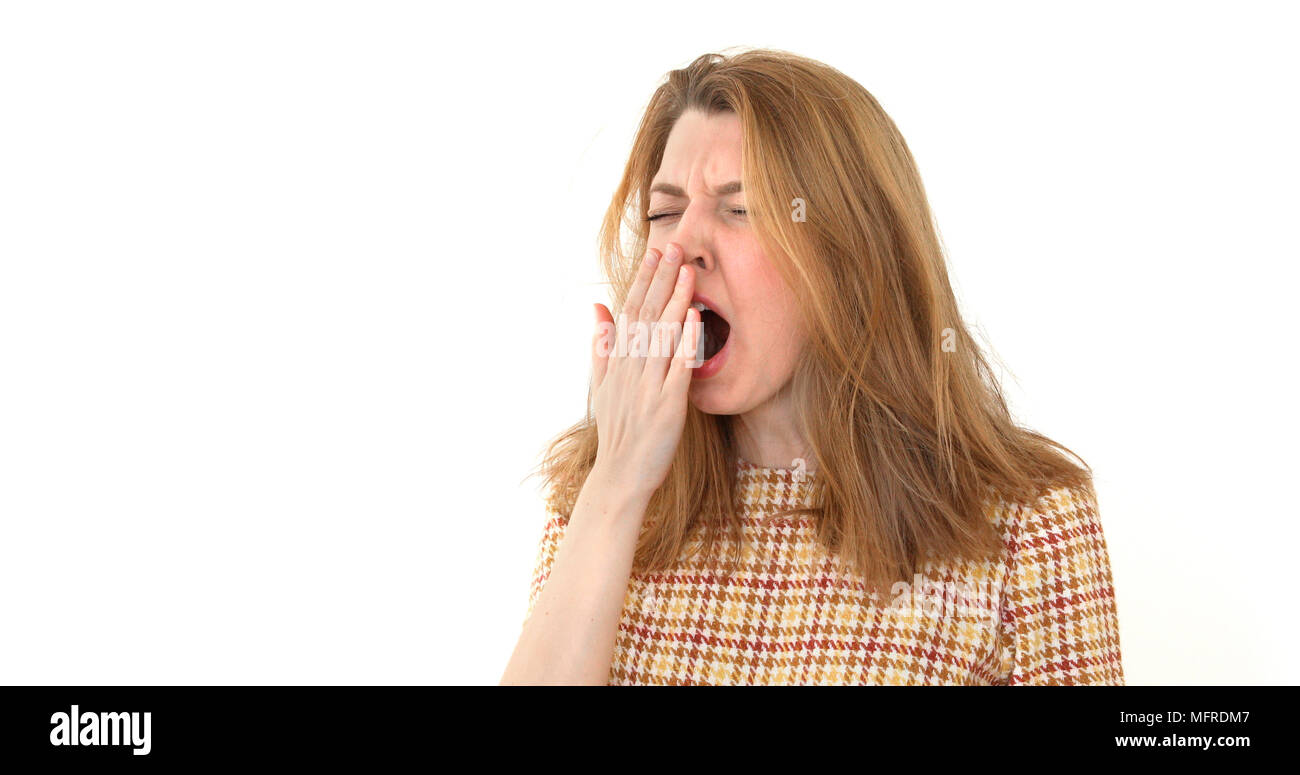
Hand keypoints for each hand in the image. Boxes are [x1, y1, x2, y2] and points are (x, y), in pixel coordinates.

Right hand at [588, 242, 699, 507]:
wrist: (621, 475)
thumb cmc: (617, 431)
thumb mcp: (602, 384)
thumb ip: (601, 344)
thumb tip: (597, 306)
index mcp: (617, 362)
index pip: (630, 311)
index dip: (643, 280)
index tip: (654, 252)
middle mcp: (630, 369)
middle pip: (646, 315)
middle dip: (662, 279)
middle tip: (676, 246)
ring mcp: (648, 387)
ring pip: (662, 336)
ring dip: (676, 301)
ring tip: (689, 272)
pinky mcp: (667, 406)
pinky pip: (678, 369)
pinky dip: (685, 342)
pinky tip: (696, 319)